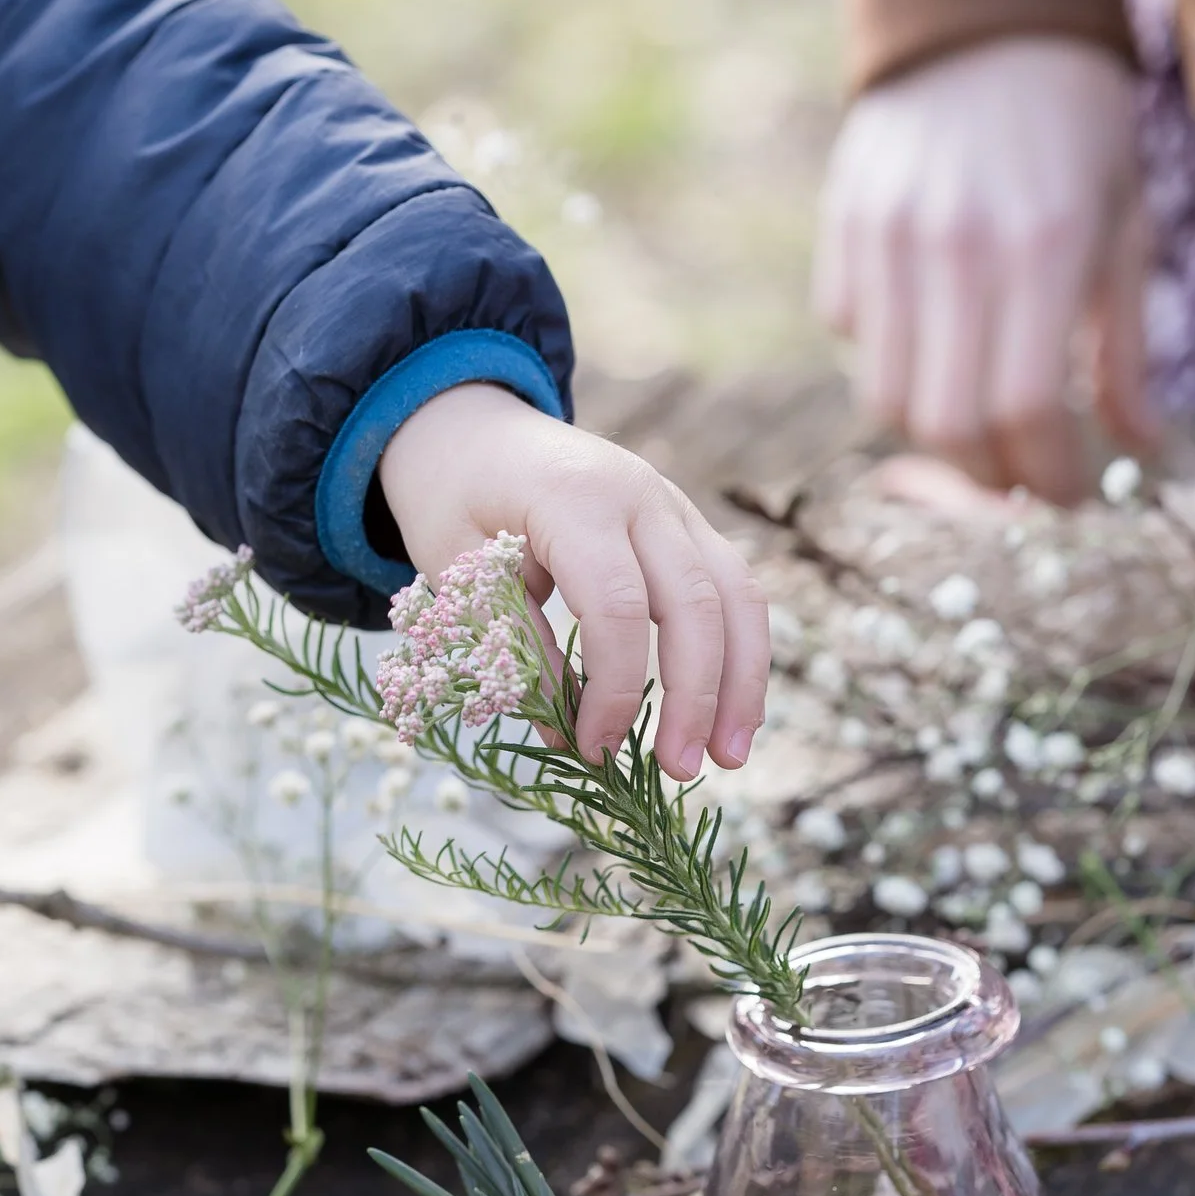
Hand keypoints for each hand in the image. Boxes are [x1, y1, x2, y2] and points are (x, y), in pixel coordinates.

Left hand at [379, 384, 769, 780]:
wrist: (469, 424)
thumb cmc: (452, 496)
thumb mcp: (455, 569)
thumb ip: (513, 646)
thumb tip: (565, 739)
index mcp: (573, 496)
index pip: (617, 603)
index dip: (614, 687)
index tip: (594, 747)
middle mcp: (640, 494)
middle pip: (698, 600)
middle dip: (697, 694)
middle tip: (680, 771)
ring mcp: (674, 505)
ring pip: (738, 594)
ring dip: (742, 681)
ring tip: (728, 757)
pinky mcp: (688, 525)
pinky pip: (735, 589)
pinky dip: (741, 652)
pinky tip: (733, 713)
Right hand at [815, 35, 1156, 502]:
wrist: (986, 16)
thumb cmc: (1077, 126)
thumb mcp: (1125, 226)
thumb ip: (1127, 348)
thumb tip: (1140, 450)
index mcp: (1044, 247)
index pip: (1025, 409)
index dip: (1046, 476)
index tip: (1067, 496)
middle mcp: (957, 246)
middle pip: (945, 423)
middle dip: (986, 476)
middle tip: (1020, 478)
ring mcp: (889, 236)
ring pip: (883, 394)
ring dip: (934, 431)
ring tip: (978, 420)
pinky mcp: (844, 224)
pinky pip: (848, 332)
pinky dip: (888, 357)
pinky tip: (932, 335)